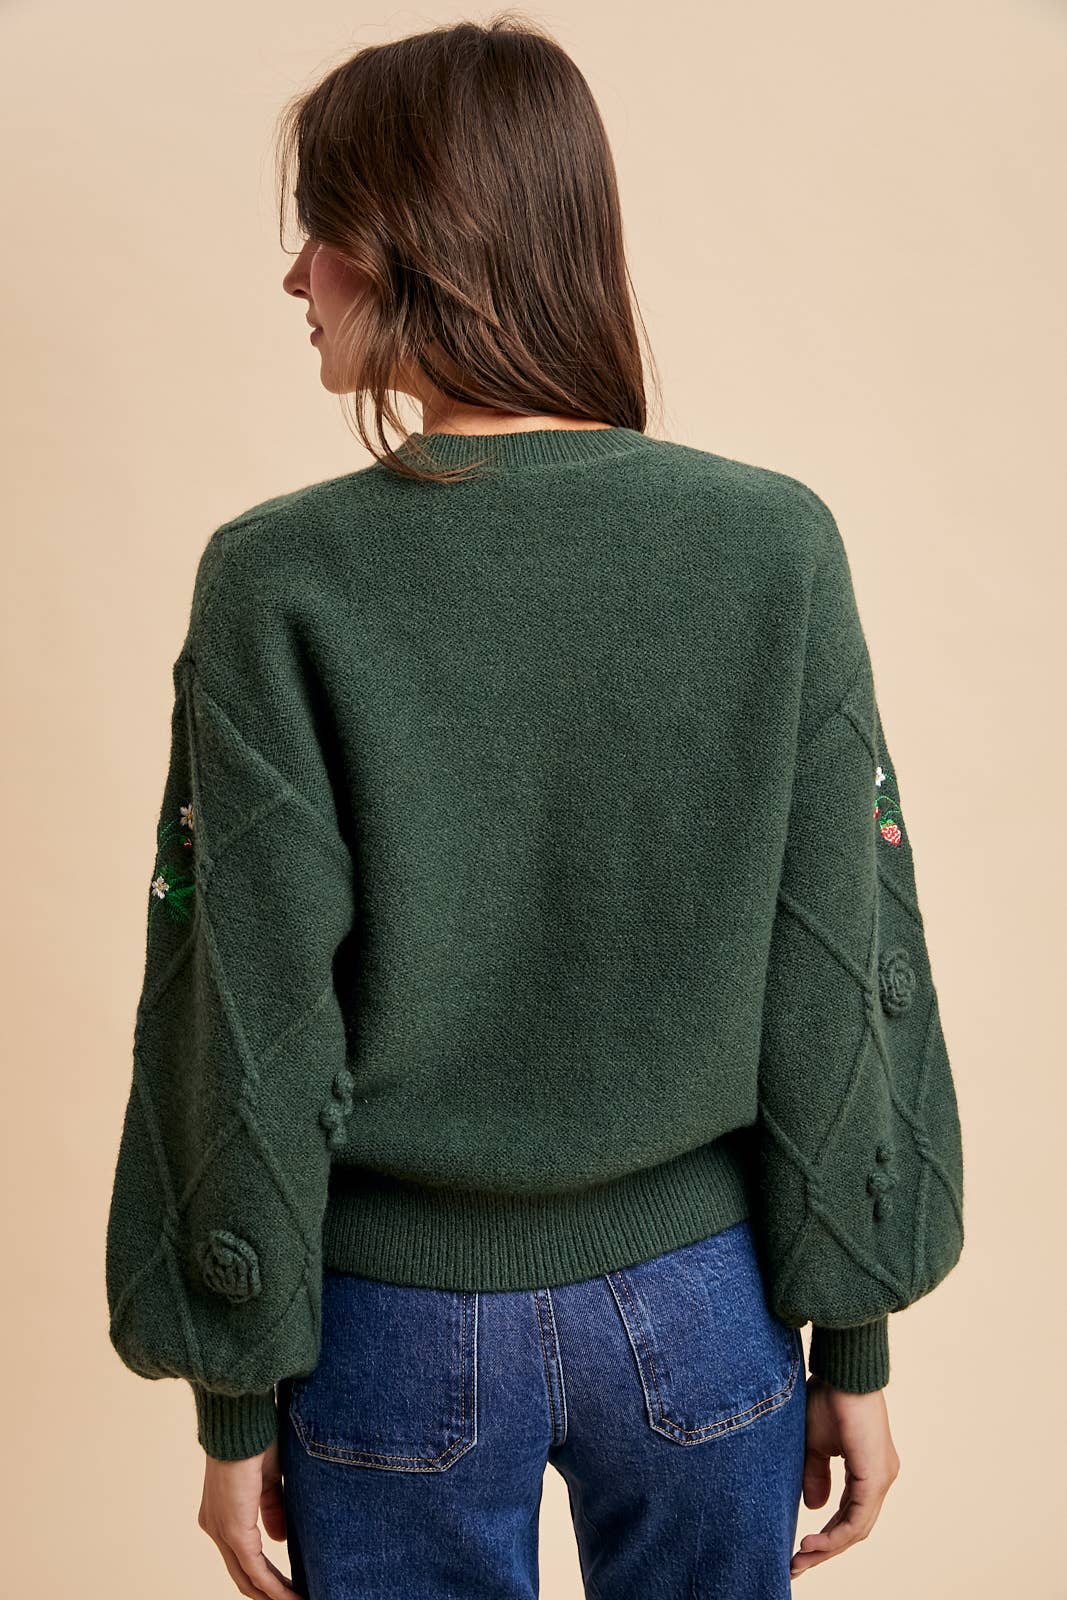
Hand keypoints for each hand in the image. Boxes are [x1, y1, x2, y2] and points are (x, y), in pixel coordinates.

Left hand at [198, 1437, 300, 1598]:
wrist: (243, 1422)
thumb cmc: (255, 1440)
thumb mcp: (267, 1481)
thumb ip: (272, 1510)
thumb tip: (279, 1540)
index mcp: (222, 1515)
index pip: (243, 1557)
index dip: (266, 1576)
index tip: (290, 1586)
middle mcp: (216, 1527)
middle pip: (242, 1575)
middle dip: (269, 1593)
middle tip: (295, 1599)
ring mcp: (221, 1530)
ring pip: (247, 1576)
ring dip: (273, 1594)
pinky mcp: (232, 1529)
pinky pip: (253, 1567)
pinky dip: (272, 1585)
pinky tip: (289, 1595)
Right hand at [791, 1377, 900, 1579]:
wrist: (842, 1372)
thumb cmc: (827, 1398)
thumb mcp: (814, 1444)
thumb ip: (815, 1475)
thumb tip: (814, 1508)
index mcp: (868, 1469)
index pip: (849, 1515)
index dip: (825, 1536)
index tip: (798, 1551)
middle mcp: (880, 1478)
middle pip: (854, 1528)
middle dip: (824, 1550)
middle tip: (797, 1565)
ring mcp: (881, 1478)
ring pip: (857, 1528)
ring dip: (827, 1547)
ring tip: (800, 1558)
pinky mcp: (876, 1477)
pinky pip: (857, 1519)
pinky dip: (835, 1535)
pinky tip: (814, 1542)